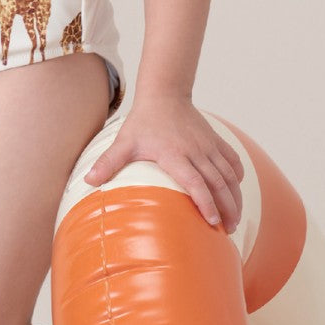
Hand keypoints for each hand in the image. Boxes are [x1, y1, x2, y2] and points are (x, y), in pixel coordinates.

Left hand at [82, 92, 244, 230]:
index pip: (195, 181)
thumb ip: (108, 162)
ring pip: (229, 175)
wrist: (164, 94)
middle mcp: (195, 151)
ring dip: (235, 198)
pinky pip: (233, 160)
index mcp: (174, 154)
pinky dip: (237, 177)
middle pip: (218, 183)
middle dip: (227, 208)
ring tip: (234, 220)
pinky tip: (235, 191)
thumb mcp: (124, 142)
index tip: (212, 221)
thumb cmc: (143, 121)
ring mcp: (208, 145)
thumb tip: (88, 181)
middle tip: (228, 230)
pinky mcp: (215, 140)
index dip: (206, 202)